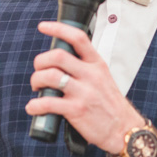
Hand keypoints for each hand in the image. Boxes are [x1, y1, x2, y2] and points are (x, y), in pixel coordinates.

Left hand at [25, 21, 143, 154]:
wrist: (124, 130)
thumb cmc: (109, 104)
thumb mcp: (103, 78)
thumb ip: (85, 67)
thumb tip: (59, 61)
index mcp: (97, 64)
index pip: (78, 38)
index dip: (58, 29)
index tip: (43, 26)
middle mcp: (91, 75)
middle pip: (57, 55)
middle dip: (40, 61)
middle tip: (38, 71)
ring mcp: (84, 92)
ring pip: (50, 76)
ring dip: (36, 80)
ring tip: (36, 88)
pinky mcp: (77, 110)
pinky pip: (48, 103)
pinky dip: (35, 105)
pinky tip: (33, 107)